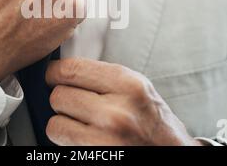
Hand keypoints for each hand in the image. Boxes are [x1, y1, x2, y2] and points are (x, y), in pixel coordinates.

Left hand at [46, 58, 203, 145]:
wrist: (172, 153)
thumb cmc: (154, 122)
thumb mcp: (137, 88)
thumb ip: (104, 76)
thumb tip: (64, 69)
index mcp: (128, 84)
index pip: (71, 69)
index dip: (55, 73)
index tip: (54, 76)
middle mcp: (118, 111)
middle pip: (59, 95)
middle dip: (62, 99)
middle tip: (75, 103)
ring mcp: (107, 138)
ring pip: (55, 121)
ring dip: (62, 121)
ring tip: (81, 122)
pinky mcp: (97, 156)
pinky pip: (61, 142)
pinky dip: (65, 139)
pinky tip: (83, 137)